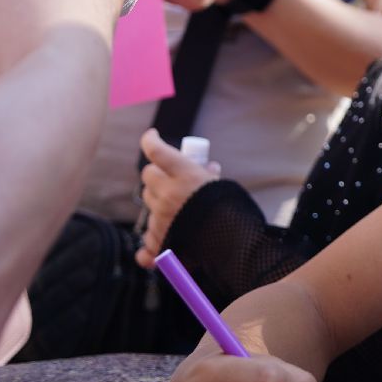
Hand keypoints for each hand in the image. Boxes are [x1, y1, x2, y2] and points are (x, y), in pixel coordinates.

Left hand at [136, 128, 218, 267]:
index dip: (150, 140)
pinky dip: (152, 242)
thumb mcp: (222, 186)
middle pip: (148, 177)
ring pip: (149, 203)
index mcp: (183, 177)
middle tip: (170, 180)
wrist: (234, 246)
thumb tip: (209, 166)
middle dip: (158, 176)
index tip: (152, 135)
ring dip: (159, 204)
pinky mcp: (159, 242)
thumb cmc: (230, 213)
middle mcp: (167, 196)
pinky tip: (157, 245)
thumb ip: (209, 176)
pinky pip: (146, 239)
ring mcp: (160, 220)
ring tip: (177, 211)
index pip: (156, 151)